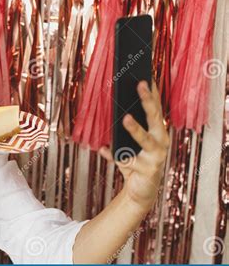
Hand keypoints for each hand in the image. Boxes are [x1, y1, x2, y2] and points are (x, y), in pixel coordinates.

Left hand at [99, 80, 169, 212]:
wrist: (141, 190)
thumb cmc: (135, 161)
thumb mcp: (129, 143)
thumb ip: (123, 128)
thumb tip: (113, 111)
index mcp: (157, 131)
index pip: (155, 108)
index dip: (152, 91)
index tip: (146, 74)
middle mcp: (161, 141)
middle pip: (154, 117)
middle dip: (147, 100)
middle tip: (139, 84)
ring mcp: (156, 156)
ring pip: (145, 140)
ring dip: (135, 129)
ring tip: (124, 118)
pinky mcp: (147, 170)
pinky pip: (127, 160)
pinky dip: (114, 155)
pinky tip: (104, 148)